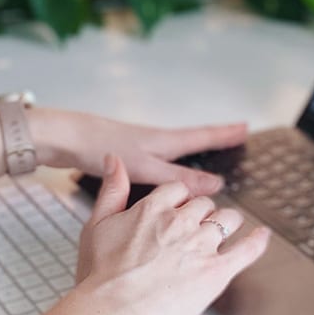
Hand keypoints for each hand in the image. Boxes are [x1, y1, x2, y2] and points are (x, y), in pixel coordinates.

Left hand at [33, 108, 246, 196]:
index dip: (226, 134)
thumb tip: (215, 186)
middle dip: (217, 138)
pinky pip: (161, 158)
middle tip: (239, 133)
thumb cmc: (102, 148)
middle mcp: (157, 141)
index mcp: (165, 142)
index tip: (247, 128)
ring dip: (196, 149)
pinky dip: (174, 162)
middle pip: (194, 138)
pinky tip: (168, 172)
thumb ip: (179, 179)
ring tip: (212, 149)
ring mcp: (142, 147)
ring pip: (177, 148)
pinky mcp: (127, 156)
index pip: (203, 136)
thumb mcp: (147, 168)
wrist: (66, 138)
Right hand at [70, 154, 270, 314]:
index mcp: (153, 209)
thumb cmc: (100, 276)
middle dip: (203, 214)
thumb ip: (112, 190)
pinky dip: (257, 241)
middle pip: (204, 205)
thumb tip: (116, 160)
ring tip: (224, 231)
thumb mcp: (96, 224)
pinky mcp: (216, 271)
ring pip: (227, 220)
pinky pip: (247, 249)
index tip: (179, 208)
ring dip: (226, 223)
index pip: (178, 190)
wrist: (112, 311)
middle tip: (197, 229)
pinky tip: (261, 236)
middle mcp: (180, 222)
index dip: (180, 199)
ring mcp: (201, 246)